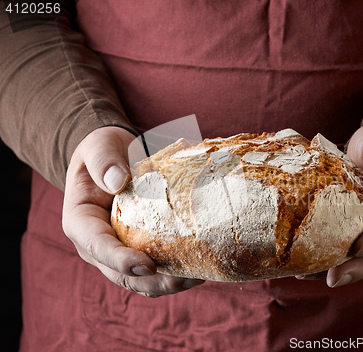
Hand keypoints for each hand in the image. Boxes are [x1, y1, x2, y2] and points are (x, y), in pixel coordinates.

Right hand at [62, 126, 203, 296]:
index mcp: (81, 222)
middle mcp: (97, 245)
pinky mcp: (139, 250)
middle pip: (121, 274)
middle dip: (152, 282)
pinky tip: (198, 269)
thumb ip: (104, 161)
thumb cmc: (104, 152)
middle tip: (184, 279)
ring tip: (197, 278)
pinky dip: (174, 274)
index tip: (147, 264)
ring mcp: (119, 251)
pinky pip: (155, 271)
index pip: (97, 246)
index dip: (120, 260)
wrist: (115, 159)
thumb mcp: (99, 146)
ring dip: (167, 284)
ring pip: (140, 280)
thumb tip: (118, 181)